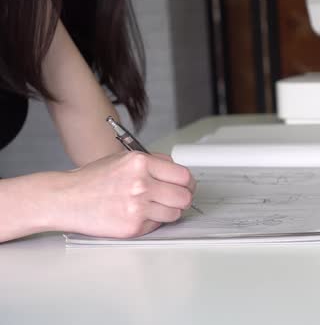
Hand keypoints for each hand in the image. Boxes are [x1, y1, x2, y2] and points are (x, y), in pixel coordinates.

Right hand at [52, 151, 195, 237]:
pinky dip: (152, 221)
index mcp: (141, 163)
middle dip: (182, 198)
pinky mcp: (133, 226)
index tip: (186, 186)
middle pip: (184, 197)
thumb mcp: (124, 159)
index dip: (188, 183)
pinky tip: (137, 214)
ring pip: (175, 213)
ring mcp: (137, 207)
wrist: (66, 198)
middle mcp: (141, 184)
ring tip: (152, 206)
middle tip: (175, 199)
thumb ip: (154, 162)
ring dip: (168, 211)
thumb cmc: (94, 179)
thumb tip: (178, 171)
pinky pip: (157, 225)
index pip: (183, 176)